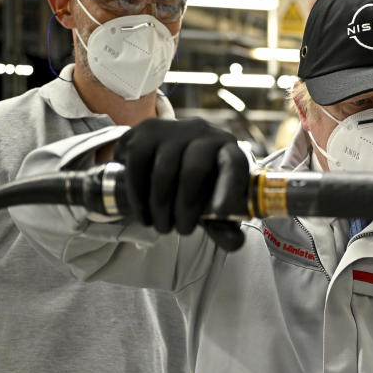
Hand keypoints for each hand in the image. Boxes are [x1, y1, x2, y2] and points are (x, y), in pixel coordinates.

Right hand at [113, 118, 248, 250]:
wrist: (166, 160)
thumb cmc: (199, 187)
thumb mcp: (212, 207)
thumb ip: (223, 226)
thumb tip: (234, 243)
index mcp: (229, 150)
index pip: (234, 163)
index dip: (229, 186)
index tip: (221, 213)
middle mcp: (204, 133)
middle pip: (194, 169)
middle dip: (186, 207)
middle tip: (182, 230)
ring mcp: (173, 129)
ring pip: (163, 170)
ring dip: (160, 206)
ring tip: (162, 226)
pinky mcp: (145, 132)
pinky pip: (137, 164)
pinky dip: (138, 195)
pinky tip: (143, 212)